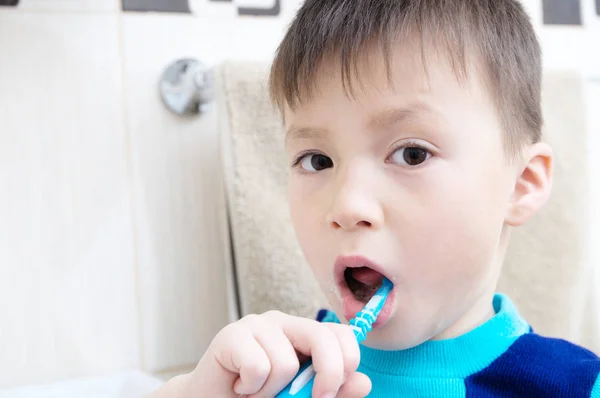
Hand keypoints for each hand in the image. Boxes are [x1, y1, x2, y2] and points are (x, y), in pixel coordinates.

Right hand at [188, 310, 371, 397]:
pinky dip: (250, 389)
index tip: (329, 394)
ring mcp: (257, 325)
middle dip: (325, 375)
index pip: (343, 334)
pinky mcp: (231, 334)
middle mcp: (284, 324)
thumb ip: (332, 392)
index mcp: (305, 336)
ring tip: (255, 391)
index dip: (346, 364)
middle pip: (323, 338)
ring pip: (286, 364)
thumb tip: (364, 382)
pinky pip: (258, 367)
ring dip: (271, 392)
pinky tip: (239, 386)